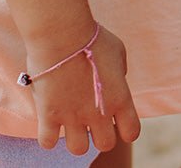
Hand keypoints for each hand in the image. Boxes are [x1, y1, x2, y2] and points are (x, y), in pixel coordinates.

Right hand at [29, 25, 140, 155]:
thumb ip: (120, 72)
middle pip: (105, 144)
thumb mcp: (117, 51)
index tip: (116, 118)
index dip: (125, 127)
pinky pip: (48, 142)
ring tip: (70, 119)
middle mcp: (99, 113)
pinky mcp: (49, 115)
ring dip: (75, 136)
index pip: (131, 132)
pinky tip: (50, 119)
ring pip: (78, 148)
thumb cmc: (92, 36)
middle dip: (99, 133)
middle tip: (90, 117)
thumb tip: (116, 82)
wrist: (62, 33)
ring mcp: (73, 117)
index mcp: (120, 98)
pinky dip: (48, 135)